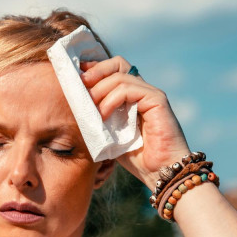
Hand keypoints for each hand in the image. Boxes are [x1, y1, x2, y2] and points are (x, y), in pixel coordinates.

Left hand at [80, 57, 189, 189]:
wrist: (160, 172)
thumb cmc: (138, 158)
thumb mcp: (111, 135)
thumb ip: (99, 119)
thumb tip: (76, 106)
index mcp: (133, 97)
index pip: (114, 70)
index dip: (95, 69)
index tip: (77, 76)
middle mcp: (143, 91)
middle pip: (118, 64)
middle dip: (96, 71)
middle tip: (80, 84)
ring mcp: (151, 94)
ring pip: (120, 76)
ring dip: (100, 90)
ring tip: (91, 109)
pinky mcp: (157, 100)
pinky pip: (129, 89)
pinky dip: (111, 100)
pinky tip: (103, 115)